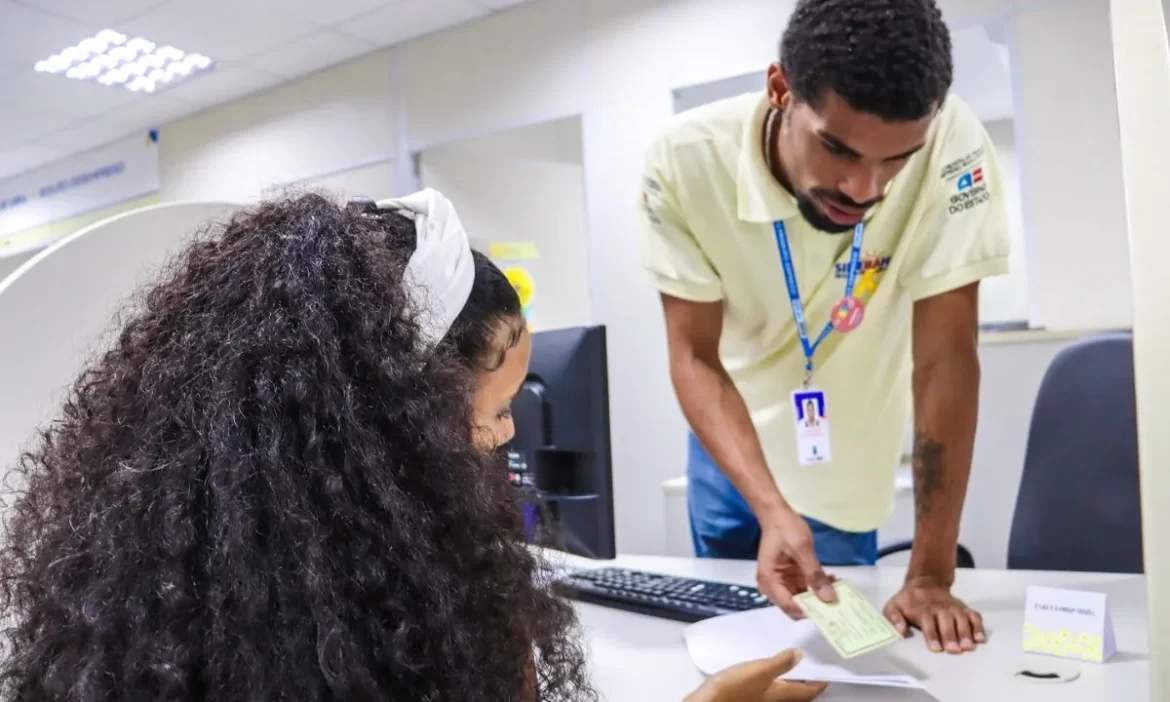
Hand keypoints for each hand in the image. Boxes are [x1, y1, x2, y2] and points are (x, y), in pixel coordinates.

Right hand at [684, 649, 827, 701]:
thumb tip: (801, 655)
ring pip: (784, 691)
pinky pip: (770, 688)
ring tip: (793, 661)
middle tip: (813, 663)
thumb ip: (781, 662)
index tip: (830, 672)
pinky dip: (775, 678)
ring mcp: (762, 700)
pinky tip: (767, 668)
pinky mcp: (749, 696)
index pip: (809, 691)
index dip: (821, 682)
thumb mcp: (760, 670)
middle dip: (807, 681)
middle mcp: (775, 700)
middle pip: (798, 693)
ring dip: (791, 678)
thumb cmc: (736, 688)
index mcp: (782, 694)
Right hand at [756, 509, 835, 617]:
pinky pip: (805, 590)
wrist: (777, 514)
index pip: (790, 606)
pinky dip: (818, 588)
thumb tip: (829, 598)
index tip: (832, 609)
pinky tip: (831, 580)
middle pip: (795, 607)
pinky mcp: (790, 579)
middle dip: (817, 606)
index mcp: (769, 581)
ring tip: (838, 587)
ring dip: (820, 597)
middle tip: (839, 600)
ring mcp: (782, 584)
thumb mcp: (802, 549)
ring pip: (803, 601)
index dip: (810, 611)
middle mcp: (773, 587)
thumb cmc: (785, 529)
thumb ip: (814, 574)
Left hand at [883, 577, 984, 653]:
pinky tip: (981, 639)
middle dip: (951, 636)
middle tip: (954, 650)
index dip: (932, 635)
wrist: (926, 582)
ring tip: (968, 647)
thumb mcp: (894, 606)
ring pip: (962, 619)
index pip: (928, 622)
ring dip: (966, 633)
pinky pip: (974, 615)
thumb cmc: (908, 600)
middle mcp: (940, 608)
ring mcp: (954, 608)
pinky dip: (979, 626)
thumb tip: (901, 631)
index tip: (936, 648)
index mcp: (923, 609)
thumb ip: (894, 618)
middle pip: (947, 622)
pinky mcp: (964, 608)